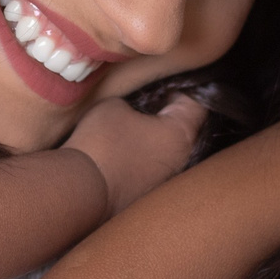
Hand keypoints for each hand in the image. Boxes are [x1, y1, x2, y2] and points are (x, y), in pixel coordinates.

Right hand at [63, 95, 203, 216]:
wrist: (81, 189)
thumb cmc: (102, 142)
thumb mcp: (115, 105)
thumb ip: (134, 103)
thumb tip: (134, 113)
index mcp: (180, 134)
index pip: (197, 105)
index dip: (182, 89)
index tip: (163, 85)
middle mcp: (181, 159)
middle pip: (186, 128)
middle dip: (170, 113)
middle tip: (149, 102)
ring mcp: (165, 179)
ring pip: (169, 150)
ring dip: (157, 137)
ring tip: (135, 124)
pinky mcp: (147, 193)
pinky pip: (153, 166)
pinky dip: (144, 155)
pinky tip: (125, 148)